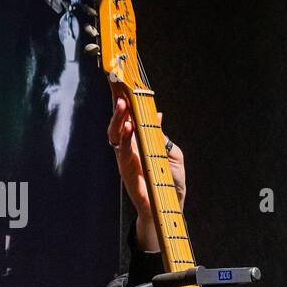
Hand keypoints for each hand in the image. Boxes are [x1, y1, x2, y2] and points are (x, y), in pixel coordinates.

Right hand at [107, 84, 185, 248]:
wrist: (169, 208)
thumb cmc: (170, 182)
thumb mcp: (170, 154)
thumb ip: (161, 135)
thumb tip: (158, 115)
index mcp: (140, 140)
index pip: (129, 115)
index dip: (124, 98)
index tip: (121, 79)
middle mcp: (129, 147)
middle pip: (118, 120)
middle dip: (117, 102)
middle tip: (118, 85)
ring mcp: (125, 158)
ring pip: (116, 133)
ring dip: (118, 117)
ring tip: (123, 104)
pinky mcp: (126, 171)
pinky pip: (122, 151)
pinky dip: (124, 138)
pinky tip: (128, 127)